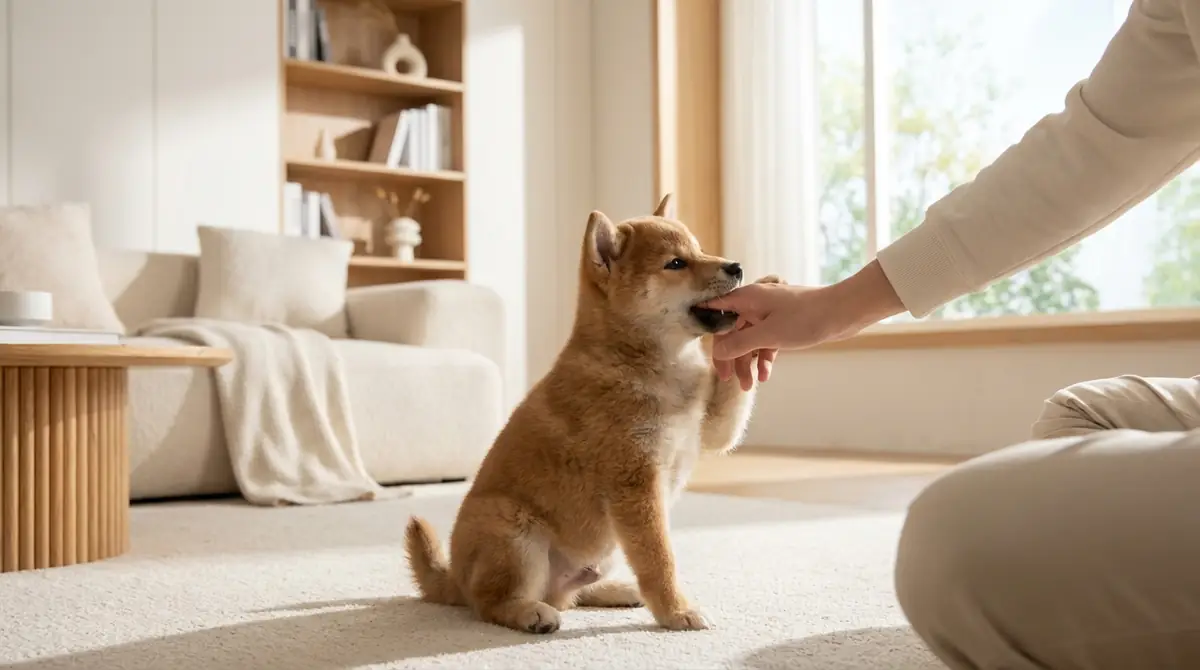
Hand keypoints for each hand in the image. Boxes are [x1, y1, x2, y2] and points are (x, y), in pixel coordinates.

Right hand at [702, 261, 906, 385]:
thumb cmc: (806, 318)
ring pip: (749, 339)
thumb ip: (740, 343)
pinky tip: (765, 376)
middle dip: (731, 356)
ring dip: (748, 362)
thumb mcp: (768, 335)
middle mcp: (754, 304)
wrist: (843, 312)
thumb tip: (718, 351)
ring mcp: (769, 314)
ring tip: (748, 385)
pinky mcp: (783, 324)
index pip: (715, 312)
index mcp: (746, 298)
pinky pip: (766, 342)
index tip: (706, 353)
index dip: (708, 332)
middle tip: (728, 380)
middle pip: (732, 331)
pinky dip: (764, 358)